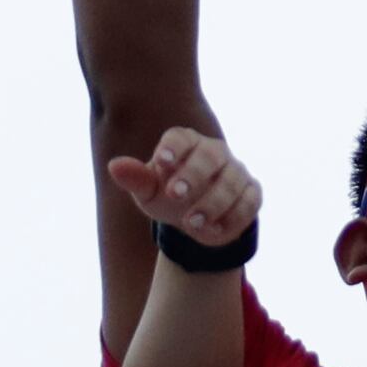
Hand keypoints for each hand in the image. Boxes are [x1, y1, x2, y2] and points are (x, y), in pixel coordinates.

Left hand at [104, 125, 260, 248]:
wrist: (198, 220)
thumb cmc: (169, 196)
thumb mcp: (149, 192)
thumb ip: (135, 179)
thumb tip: (114, 166)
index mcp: (187, 143)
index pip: (181, 137)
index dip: (172, 147)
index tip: (161, 162)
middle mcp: (214, 152)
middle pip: (210, 155)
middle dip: (194, 174)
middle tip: (175, 195)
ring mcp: (236, 171)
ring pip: (231, 181)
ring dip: (212, 202)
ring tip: (192, 223)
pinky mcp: (252, 192)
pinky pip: (249, 201)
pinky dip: (234, 216)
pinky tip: (216, 229)